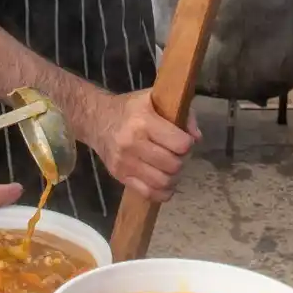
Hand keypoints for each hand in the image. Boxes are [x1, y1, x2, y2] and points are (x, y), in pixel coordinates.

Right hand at [80, 89, 198, 201]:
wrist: (96, 119)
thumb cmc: (130, 108)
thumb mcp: (155, 99)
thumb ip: (181, 114)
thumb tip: (196, 138)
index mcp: (144, 121)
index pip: (180, 144)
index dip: (188, 143)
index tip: (184, 140)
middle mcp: (133, 143)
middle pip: (173, 165)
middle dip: (181, 161)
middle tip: (177, 155)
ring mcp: (125, 162)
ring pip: (162, 182)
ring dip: (173, 177)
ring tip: (171, 168)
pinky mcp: (119, 176)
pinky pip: (148, 193)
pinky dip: (162, 192)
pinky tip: (163, 183)